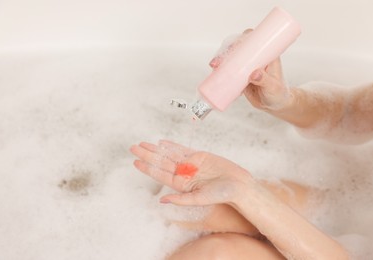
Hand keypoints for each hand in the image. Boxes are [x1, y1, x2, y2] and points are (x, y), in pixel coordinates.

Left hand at [130, 140, 253, 205]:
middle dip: (148, 155)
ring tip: (143, 143)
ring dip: (157, 149)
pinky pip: (182, 149)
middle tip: (133, 147)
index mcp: (182, 185)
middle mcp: (184, 174)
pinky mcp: (200, 156)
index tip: (135, 162)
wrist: (239, 186)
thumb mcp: (200, 199)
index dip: (148, 168)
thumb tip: (162, 200)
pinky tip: (162, 143)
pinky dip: (172, 146)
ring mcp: (191, 164)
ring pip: (170, 154)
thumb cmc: (222, 195)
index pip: (160, 175)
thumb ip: (181, 199)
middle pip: (162, 162)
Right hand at [209, 30, 292, 110]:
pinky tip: (216, 75)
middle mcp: (255, 58)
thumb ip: (265, 80)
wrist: (274, 105)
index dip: (242, 39)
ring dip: (220, 62)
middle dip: (225, 52)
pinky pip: (229, 72)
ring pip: (231, 60)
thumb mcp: (273, 86)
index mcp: (266, 54)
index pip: (254, 40)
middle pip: (238, 49)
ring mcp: (246, 67)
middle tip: (218, 62)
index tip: (233, 46)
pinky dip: (221, 73)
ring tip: (214, 68)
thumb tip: (254, 74)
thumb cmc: (279, 93)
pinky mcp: (240, 77)